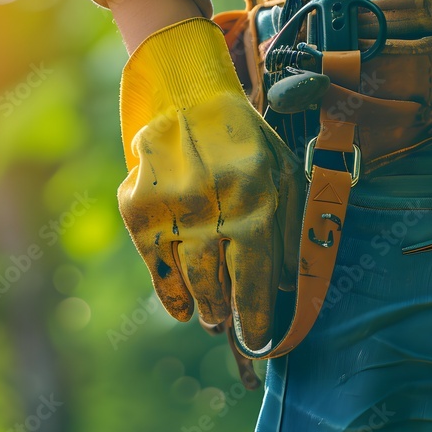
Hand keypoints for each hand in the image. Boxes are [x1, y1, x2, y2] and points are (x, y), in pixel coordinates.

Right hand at [117, 18, 304, 351]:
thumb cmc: (242, 138)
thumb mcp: (282, 170)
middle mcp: (212, 203)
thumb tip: (289, 285)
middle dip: (227, 311)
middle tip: (229, 322)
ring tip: (210, 313)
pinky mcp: (139, 208)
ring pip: (188, 278)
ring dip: (201, 304)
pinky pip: (155, 266)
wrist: (184, 95)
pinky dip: (168, 291)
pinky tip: (180, 305)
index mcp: (255, 194)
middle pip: (220, 283)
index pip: (257, 274)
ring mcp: (171, 206)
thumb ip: (292, 224)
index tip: (260, 336)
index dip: (257, 313)